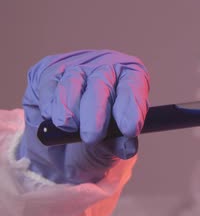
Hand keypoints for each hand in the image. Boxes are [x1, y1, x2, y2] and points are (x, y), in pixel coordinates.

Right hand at [17, 50, 149, 183]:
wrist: (61, 139)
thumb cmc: (97, 138)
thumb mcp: (110, 144)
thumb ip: (118, 143)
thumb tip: (128, 148)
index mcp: (131, 79)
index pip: (134, 87)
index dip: (131, 106)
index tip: (129, 130)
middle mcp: (107, 67)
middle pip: (102, 82)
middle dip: (96, 111)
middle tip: (92, 136)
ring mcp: (78, 67)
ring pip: (73, 81)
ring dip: (70, 108)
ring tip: (69, 127)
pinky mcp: (50, 72)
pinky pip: (50, 84)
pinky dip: (50, 103)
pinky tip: (51, 116)